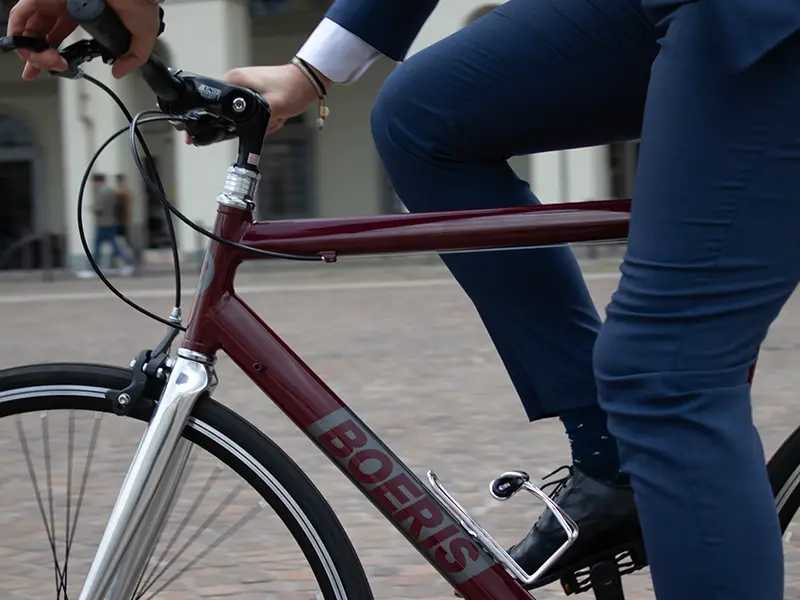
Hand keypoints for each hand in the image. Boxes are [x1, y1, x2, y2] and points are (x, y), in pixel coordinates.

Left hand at [7, 0, 160, 79]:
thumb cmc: (139, 2)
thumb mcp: (143, 38)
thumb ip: (133, 58)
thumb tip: (119, 72)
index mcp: (84, 15)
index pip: (60, 35)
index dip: (53, 52)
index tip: (55, 67)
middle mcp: (65, 7)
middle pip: (41, 33)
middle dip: (39, 56)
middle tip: (48, 69)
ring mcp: (54, 1)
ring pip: (30, 26)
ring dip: (31, 49)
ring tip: (40, 63)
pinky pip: (22, 14)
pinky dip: (20, 31)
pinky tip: (27, 47)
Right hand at [223, 63, 332, 134]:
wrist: (308, 82)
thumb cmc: (293, 89)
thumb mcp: (271, 107)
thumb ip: (255, 119)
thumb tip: (245, 130)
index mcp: (234, 79)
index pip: (219, 104)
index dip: (232, 120)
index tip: (248, 119)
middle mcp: (238, 80)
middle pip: (236, 114)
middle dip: (256, 121)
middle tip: (271, 116)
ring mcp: (248, 86)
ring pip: (248, 116)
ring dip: (264, 120)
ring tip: (277, 113)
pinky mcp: (257, 92)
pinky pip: (257, 112)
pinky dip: (269, 116)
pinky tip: (278, 113)